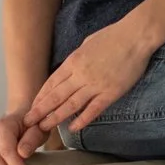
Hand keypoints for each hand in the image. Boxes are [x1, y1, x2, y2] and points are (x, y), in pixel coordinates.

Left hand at [26, 21, 155, 137]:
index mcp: (73, 61)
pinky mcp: (110, 93)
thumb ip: (77, 58)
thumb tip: (70, 68)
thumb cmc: (113, 36)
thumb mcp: (87, 43)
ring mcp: (95, 85)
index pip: (51, 83)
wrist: (135, 36)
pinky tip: (73, 128)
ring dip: (56, 118)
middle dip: (40, 111)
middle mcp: (80, 75)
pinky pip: (93, 109)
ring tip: (44, 128)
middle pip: (56, 96)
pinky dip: (82, 120)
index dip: (41, 97)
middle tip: (28, 122)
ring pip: (71, 105)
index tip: (32, 107)